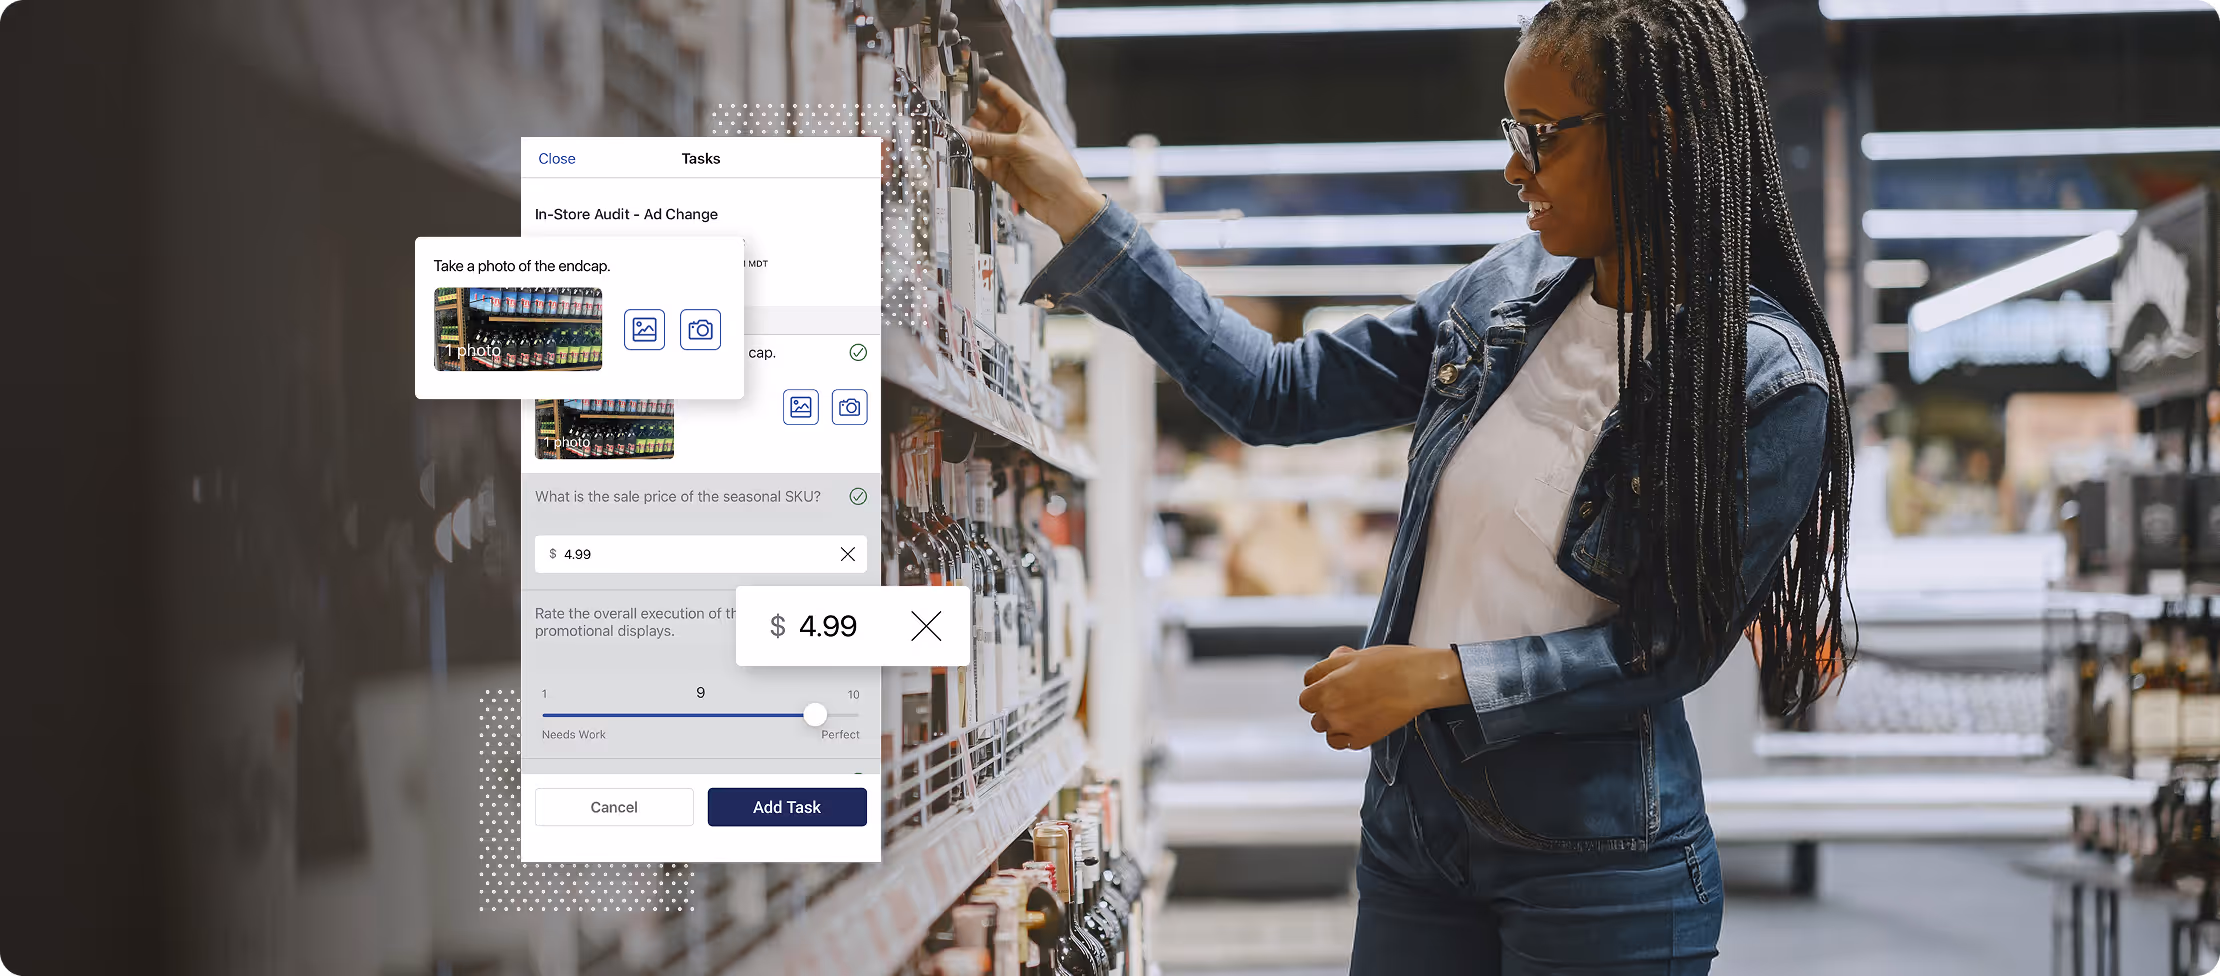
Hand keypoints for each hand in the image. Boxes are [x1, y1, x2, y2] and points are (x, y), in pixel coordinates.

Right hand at [965, 76, 1105, 241]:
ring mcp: (1006, 151)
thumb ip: (989, 140)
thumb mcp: (1020, 147)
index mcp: (1025, 117)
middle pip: (985, 116)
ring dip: (968, 139)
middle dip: (968, 112)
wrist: (1062, 202)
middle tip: (952, 110)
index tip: (967, 75)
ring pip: (979, 140)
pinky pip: (980, 161)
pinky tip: (966, 157)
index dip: (985, 84)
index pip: (1000, 94)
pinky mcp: (1000, 171)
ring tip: (955, 136)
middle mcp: (1013, 132)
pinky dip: (972, 159)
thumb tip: (964, 133)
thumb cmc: (1056, 168)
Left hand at [1298, 644, 1469, 750]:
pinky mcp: (1364, 740)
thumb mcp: (1355, 655)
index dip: (1316, 691)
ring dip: (1335, 724)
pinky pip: (1345, 744)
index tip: (1328, 688)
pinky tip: (1361, 723)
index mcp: (1327, 688)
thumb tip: (1323, 669)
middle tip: (1344, 697)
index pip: (1305, 698)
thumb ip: (1332, 664)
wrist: (1419, 681)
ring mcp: (1347, 728)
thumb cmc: (1392, 664)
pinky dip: (1350, 736)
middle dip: (1326, 708)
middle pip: (1315, 717)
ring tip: (1353, 712)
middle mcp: (1333, 711)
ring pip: (1328, 733)